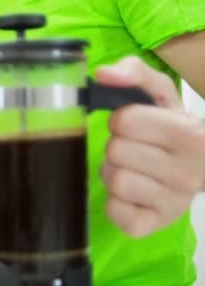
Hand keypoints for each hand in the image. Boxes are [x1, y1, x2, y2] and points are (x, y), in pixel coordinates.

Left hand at [97, 57, 204, 236]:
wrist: (195, 166)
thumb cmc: (169, 126)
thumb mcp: (158, 92)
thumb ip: (133, 73)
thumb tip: (103, 74)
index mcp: (193, 136)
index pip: (125, 122)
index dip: (122, 120)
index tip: (135, 124)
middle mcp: (190, 173)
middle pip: (116, 152)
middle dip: (117, 146)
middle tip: (134, 148)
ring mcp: (174, 204)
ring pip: (114, 180)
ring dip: (113, 172)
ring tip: (132, 168)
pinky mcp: (154, 225)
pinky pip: (115, 211)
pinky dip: (114, 201)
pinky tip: (132, 193)